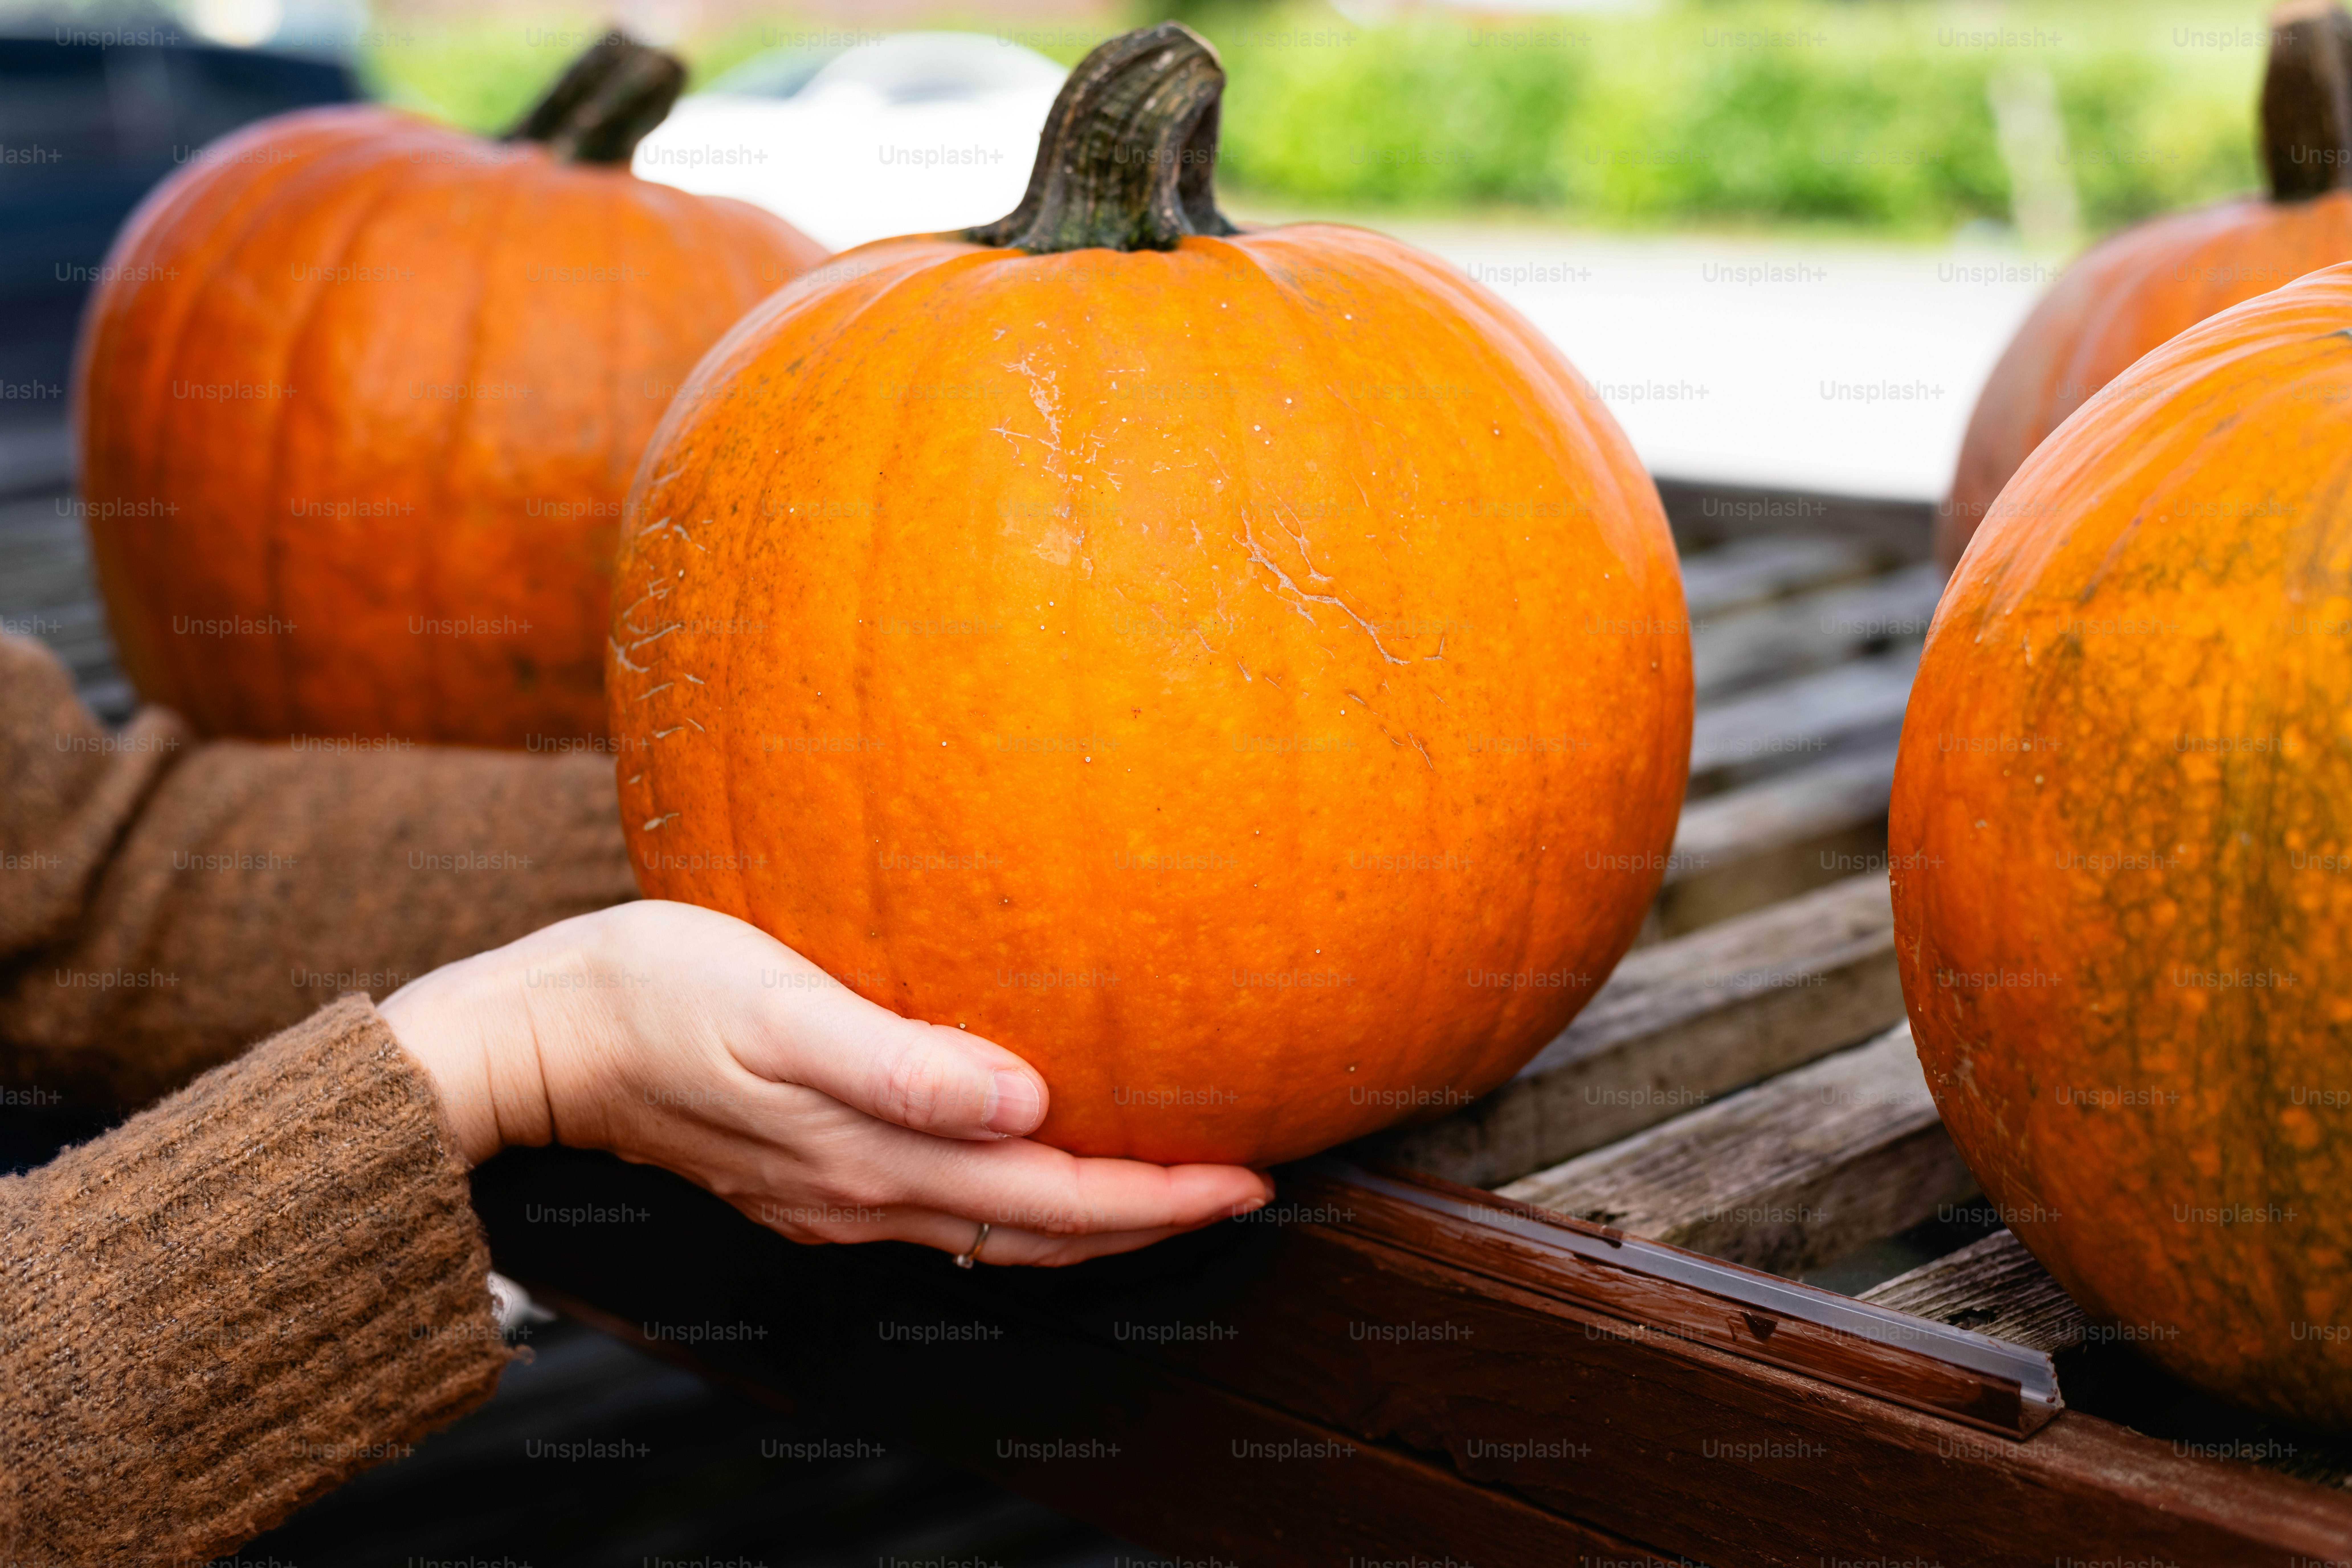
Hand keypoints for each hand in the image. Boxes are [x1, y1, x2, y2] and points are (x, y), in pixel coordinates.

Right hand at [379, 901, 1272, 1265]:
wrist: (539, 1034)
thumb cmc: (653, 994)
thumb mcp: (780, 1012)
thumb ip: (903, 1067)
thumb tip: (1030, 1102)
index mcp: (875, 1161)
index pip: (1056, 1201)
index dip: (1159, 1200)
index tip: (1249, 1182)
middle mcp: (866, 1196)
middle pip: (1043, 1232)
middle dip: (1148, 1220)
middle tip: (1239, 1190)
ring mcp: (834, 1196)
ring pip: (998, 1230)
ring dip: (1088, 1220)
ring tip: (1164, 1186)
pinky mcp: (807, 1173)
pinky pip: (946, 1208)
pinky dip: (1016, 1200)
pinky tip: (1034, 1162)